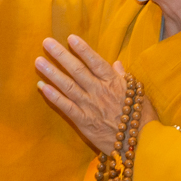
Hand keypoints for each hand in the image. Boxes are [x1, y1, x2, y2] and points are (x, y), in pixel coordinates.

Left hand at [35, 36, 156, 153]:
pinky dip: (53, 96)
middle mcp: (99, 91)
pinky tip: (42, 86)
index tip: (70, 37)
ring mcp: (90, 106)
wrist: (141, 143)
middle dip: (61, 55)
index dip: (82, 49)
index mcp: (113, 82)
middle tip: (46, 42)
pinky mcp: (84, 121)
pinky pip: (66, 106)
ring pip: (68, 85)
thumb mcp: (137, 93)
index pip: (95, 62)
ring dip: (52, 72)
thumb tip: (116, 63)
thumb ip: (123, 77)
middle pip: (77, 70)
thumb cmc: (141, 117)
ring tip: (38, 61)